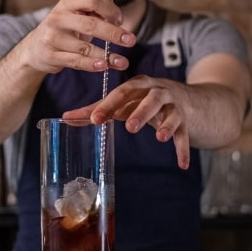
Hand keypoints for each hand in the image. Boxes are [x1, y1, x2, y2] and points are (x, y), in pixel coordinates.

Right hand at [17, 0, 135, 73]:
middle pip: (91, 24)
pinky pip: (76, 61)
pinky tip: (104, 66)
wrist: (34, 48)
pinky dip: (91, 65)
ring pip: (85, 47)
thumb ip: (94, 14)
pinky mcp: (50, 55)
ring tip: (123, 62)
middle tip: (131, 41)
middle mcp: (58, 18)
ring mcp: (52, 37)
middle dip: (114, 33)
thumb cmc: (63, 30)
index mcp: (67, 3)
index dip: (110, 9)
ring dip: (107, 56)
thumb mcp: (75, 16)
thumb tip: (118, 19)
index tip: (120, 20)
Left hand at [63, 75, 191, 169]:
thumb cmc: (143, 99)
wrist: (184, 98)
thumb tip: (66, 117)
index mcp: (139, 85)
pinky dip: (183, 149)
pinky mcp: (185, 121)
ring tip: (160, 137)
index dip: (109, 105)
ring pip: (171, 113)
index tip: (94, 119)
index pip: (123, 92)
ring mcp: (173, 106)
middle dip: (141, 112)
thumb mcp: (123, 102)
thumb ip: (97, 109)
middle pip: (151, 98)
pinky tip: (182, 165)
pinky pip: (184, 135)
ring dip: (166, 124)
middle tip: (129, 127)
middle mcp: (158, 92)